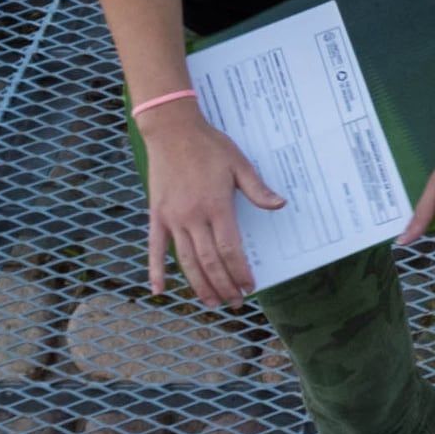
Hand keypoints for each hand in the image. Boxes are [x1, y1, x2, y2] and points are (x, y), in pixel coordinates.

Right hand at [138, 108, 285, 306]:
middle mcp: (193, 217)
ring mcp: (172, 218)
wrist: (172, 130)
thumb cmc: (209, 146)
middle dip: (223, 285)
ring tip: (210, 303)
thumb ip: (257, 189)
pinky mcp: (156, 215)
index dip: (239, 272)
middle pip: (209, 261)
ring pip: (186, 260)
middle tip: (234, 301)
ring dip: (199, 285)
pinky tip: (159, 290)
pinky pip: (155, 248)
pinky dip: (155, 270)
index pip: (230, 250)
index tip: (249, 286)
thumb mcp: (239, 164)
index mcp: (216, 206)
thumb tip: (279, 205)